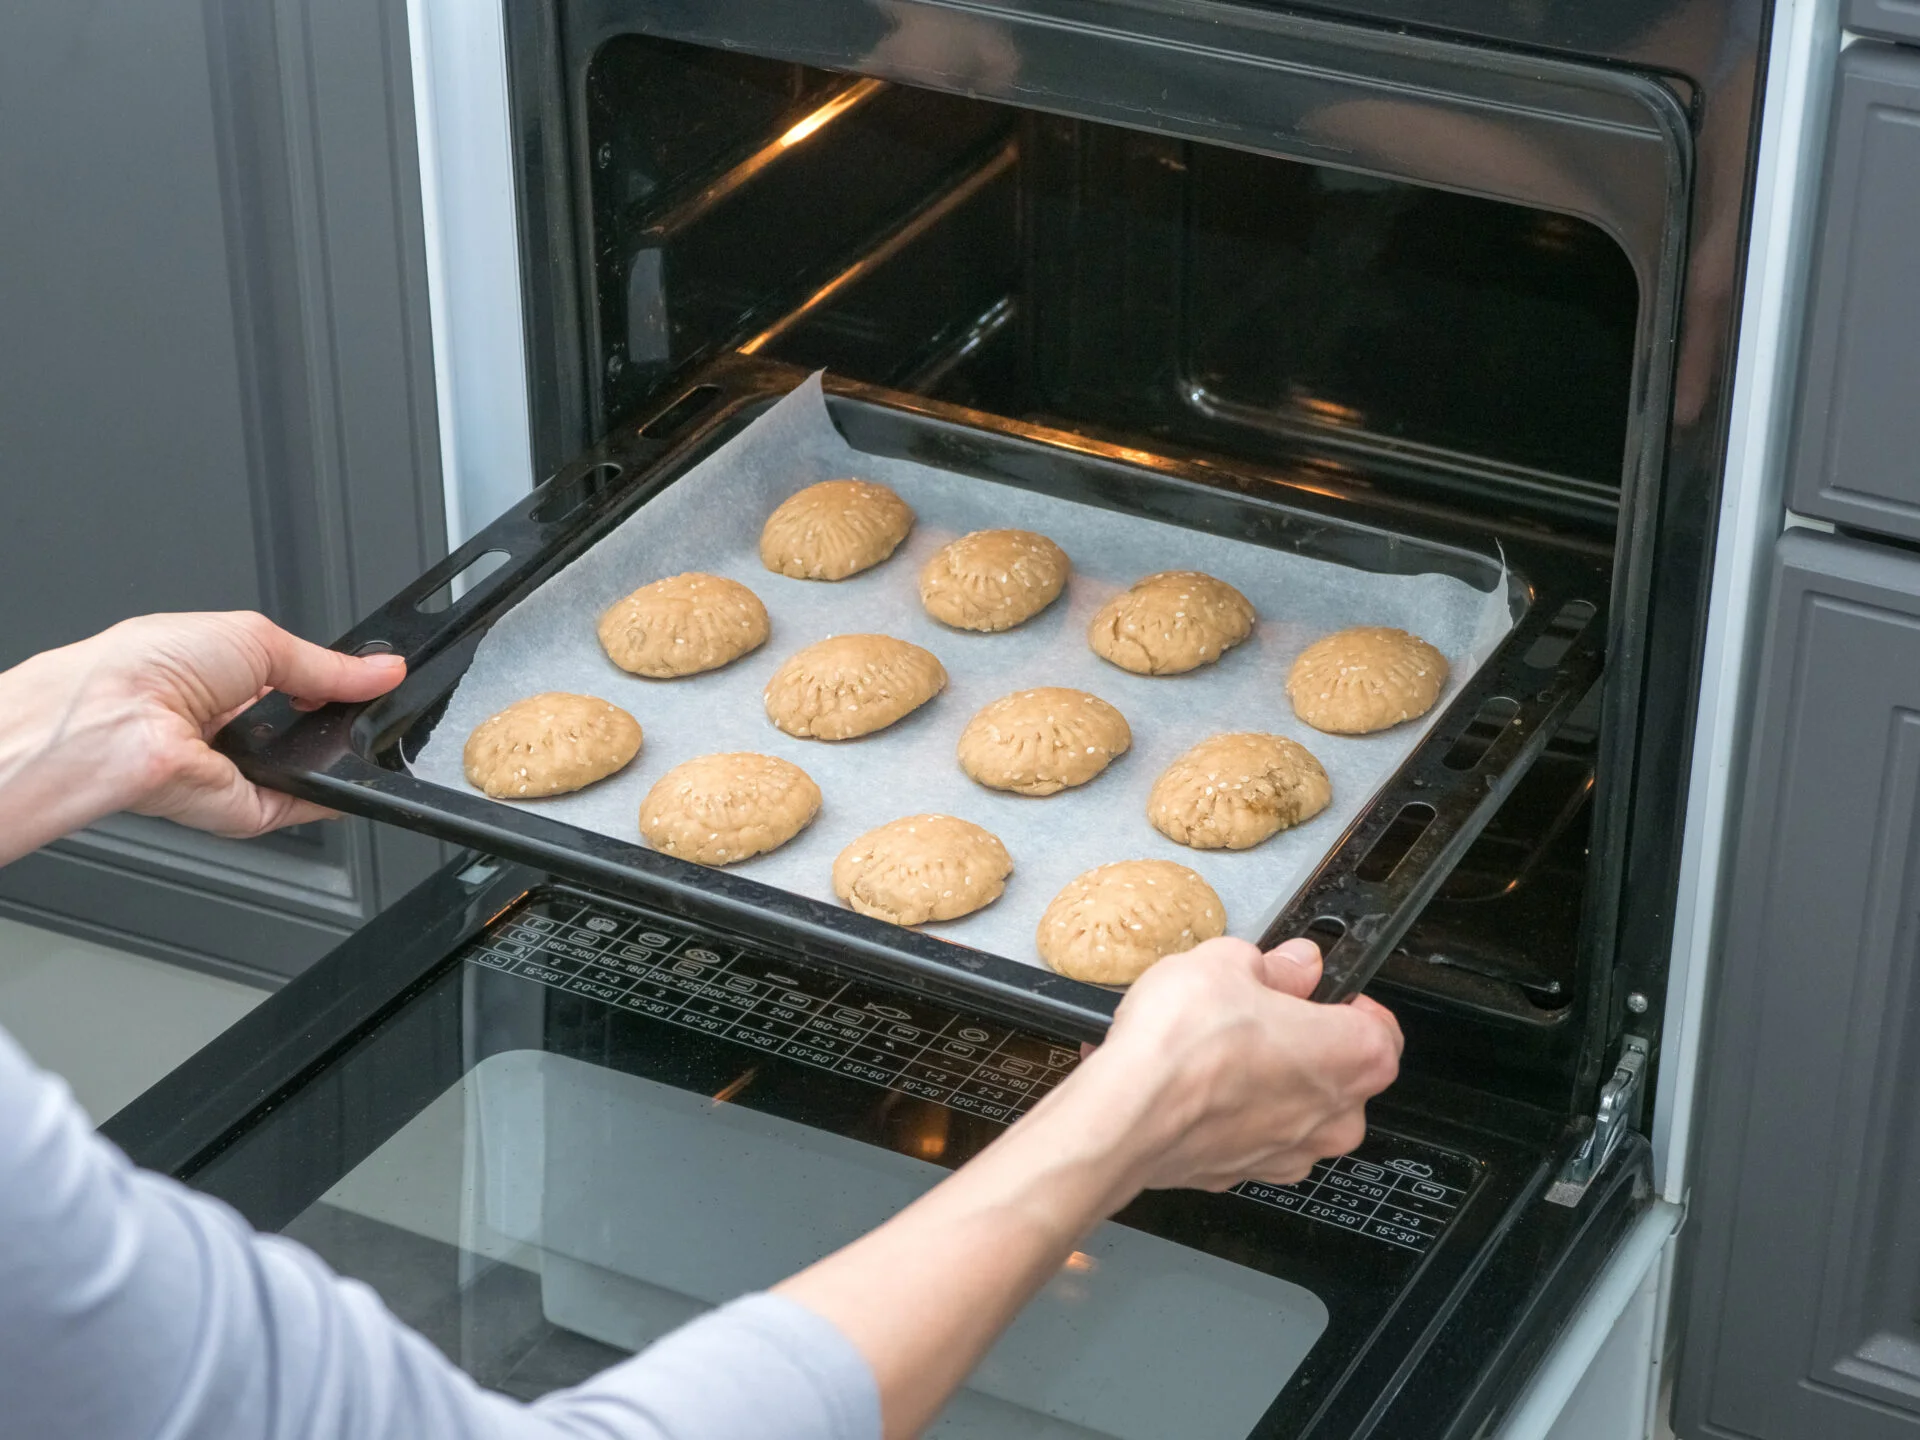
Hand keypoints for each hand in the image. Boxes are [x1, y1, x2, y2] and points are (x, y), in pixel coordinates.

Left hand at [0, 612, 405, 861]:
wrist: (116, 723)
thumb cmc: (149, 668)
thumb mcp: (258, 639)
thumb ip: (327, 665)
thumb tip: (382, 670)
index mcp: (219, 676)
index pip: (292, 682)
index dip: (333, 679)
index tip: (372, 677)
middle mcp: (223, 725)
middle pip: (303, 727)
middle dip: (338, 717)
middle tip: (368, 704)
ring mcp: (234, 770)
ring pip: (306, 769)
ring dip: (336, 754)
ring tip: (358, 734)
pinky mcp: (243, 810)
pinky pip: (301, 806)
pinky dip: (331, 795)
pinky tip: (354, 778)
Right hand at [1063, 936, 1402, 1193]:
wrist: (1126, 1114)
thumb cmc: (1183, 1045)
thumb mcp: (1228, 962)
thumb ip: (1275, 965)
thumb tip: (1295, 964)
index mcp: (1354, 1056)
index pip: (1382, 1027)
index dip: (1348, 1001)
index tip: (1316, 988)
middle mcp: (1335, 1116)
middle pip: (1338, 1071)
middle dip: (1302, 1041)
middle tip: (1255, 1011)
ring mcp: (1290, 1153)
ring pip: (1294, 1108)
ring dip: (1265, 1081)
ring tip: (1213, 1047)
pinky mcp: (1243, 1174)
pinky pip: (1251, 1135)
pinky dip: (1229, 1113)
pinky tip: (1192, 1084)